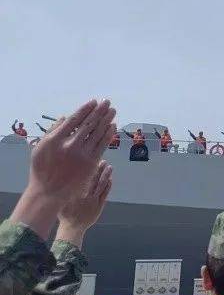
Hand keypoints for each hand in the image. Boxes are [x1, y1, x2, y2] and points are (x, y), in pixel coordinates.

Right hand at [12, 100, 115, 237]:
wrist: (49, 192)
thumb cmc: (42, 169)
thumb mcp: (40, 148)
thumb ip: (52, 131)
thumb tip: (66, 117)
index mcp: (55, 139)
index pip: (74, 120)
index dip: (86, 110)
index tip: (93, 102)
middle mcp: (69, 145)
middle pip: (89, 124)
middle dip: (99, 111)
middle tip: (107, 102)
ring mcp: (81, 154)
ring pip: (97, 133)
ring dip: (107, 120)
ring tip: (112, 111)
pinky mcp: (91, 163)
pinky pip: (102, 145)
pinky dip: (108, 135)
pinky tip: (112, 127)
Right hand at [56, 161, 112, 247]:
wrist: (72, 227)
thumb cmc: (64, 213)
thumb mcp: (61, 200)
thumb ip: (64, 189)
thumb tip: (62, 176)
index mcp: (75, 193)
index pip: (83, 177)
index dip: (88, 169)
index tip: (91, 160)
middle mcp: (85, 195)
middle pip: (94, 179)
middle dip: (99, 169)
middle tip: (103, 161)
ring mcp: (93, 201)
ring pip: (101, 186)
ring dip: (106, 175)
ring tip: (109, 167)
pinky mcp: (99, 206)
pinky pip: (104, 194)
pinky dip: (108, 186)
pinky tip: (110, 179)